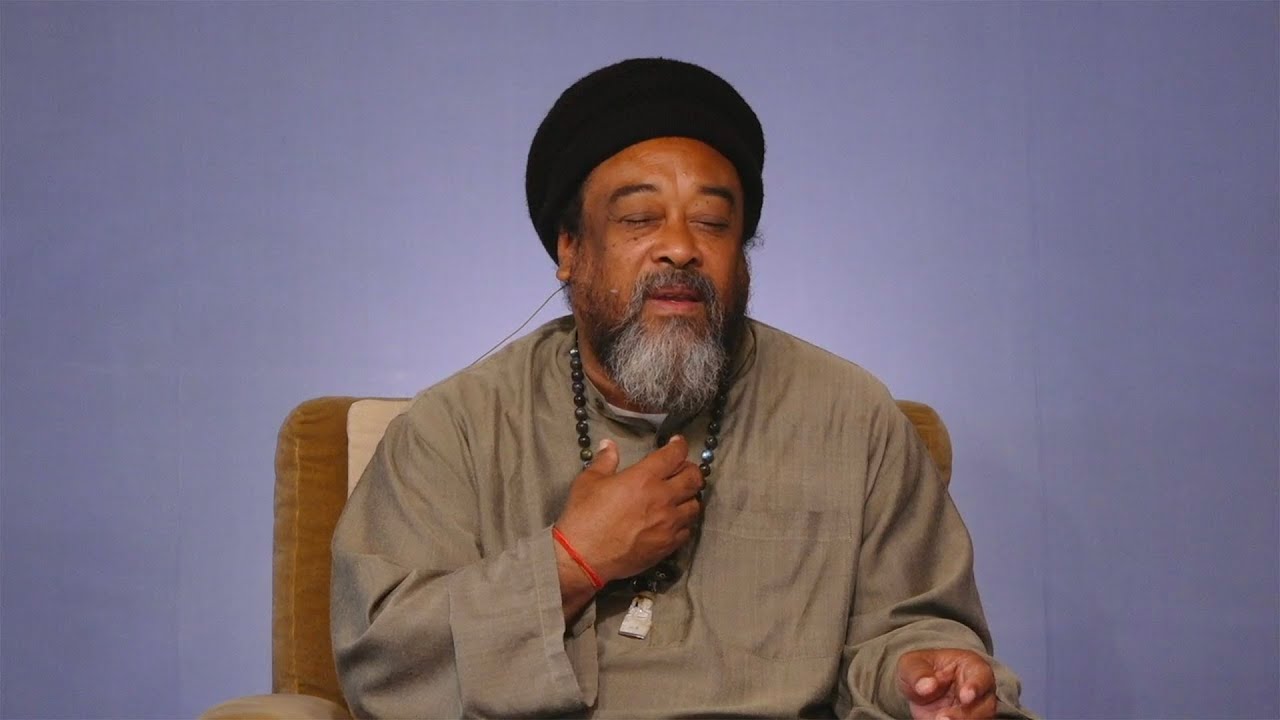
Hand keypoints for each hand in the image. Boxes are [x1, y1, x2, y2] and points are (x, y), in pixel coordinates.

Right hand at [555, 436, 702, 583]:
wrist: (583, 557)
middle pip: (694, 478)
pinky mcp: (668, 545)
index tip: (677, 444)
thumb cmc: (583, 516)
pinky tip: (674, 521)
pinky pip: (687, 530)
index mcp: (644, 478)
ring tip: (680, 496)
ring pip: (695, 505)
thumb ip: (604, 461)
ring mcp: (668, 524)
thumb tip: (608, 445)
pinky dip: (684, 522)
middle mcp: (662, 498)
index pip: (674, 455)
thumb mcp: (589, 481)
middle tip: (682, 469)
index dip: (679, 445)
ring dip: (690, 497)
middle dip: (691, 469)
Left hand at [897, 649, 996, 719]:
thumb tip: (926, 685)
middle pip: (984, 706)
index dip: (976, 686)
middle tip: (942, 718)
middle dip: (965, 714)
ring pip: (979, 719)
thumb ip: (919, 673)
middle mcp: (980, 691)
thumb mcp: (913, 663)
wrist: (919, 688)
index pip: (982, 676)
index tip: (965, 696)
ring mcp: (975, 711)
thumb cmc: (922, 669)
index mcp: (973, 667)